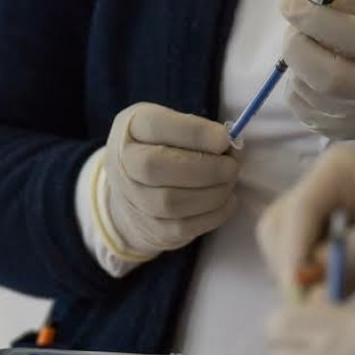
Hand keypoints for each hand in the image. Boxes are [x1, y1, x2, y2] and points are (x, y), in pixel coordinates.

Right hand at [101, 102, 238, 257]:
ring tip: (229, 182)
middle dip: (205, 167)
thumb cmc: (162, 148)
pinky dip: (213, 214)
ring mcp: (133, 200)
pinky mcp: (151, 228)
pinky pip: (182, 227)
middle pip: (156, 167)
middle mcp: (123, 164)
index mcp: (130, 129)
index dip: (194, 133)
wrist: (135, 190)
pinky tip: (227, 200)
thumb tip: (230, 143)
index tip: (225, 138)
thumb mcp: (172, 125)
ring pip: (171, 202)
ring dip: (212, 192)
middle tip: (231, 165)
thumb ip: (197, 129)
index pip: (156, 126)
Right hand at [255, 146, 354, 323]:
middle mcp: (320, 189)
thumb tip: (304, 282)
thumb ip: (352, 255)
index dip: (293, 252)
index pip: (298, 210)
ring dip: (295, 276)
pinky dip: (307, 285)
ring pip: (281, 249)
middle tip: (313, 302)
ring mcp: (321, 218)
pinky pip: (299, 266)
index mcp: (336, 170)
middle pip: (279, 228)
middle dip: (290, 264)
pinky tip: (331, 297)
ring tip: (327, 299)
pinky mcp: (326, 246)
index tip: (299, 294)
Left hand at [280, 0, 354, 148]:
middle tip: (295, 29)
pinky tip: (312, 73)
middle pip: (321, 73)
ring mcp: (350, 118)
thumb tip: (312, 1)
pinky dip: (297, 82)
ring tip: (309, 49)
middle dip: (297, 45)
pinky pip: (298, 103)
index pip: (348, 35)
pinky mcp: (333, 130)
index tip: (288, 4)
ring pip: (304, 88)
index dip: (312, 18)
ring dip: (296, 62)